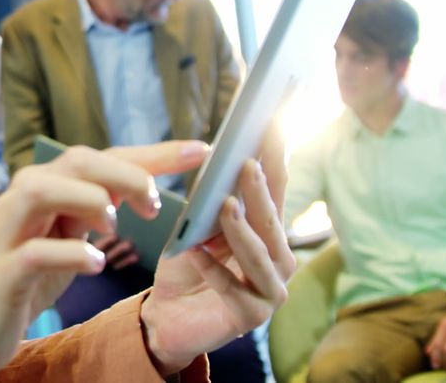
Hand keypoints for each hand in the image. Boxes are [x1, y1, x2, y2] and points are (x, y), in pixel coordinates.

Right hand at [0, 141, 208, 382]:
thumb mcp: (69, 235)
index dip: (153, 153)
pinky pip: (34, 252)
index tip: (200, 151)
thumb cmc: (27, 276)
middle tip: (155, 201)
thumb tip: (146, 182)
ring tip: (116, 225)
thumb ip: (98, 206)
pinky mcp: (1, 272)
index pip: (103, 157)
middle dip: (125, 172)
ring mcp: (7, 232)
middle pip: (75, 161)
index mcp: (47, 186)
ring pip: (42, 190)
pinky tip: (94, 264)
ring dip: (89, 200)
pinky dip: (69, 253)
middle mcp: (23, 198)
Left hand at [141, 159, 295, 375]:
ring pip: (260, 257)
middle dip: (260, 193)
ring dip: (242, 230)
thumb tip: (219, 161)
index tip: (271, 128)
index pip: (275, 193)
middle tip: (247, 163)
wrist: (167, 316)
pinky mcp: (250, 317)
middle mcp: (278, 262)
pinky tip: (195, 253)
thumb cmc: (189, 268)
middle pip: (272, 224)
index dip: (275, 161)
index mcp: (269, 236)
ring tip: (225, 205)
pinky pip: (233, 290)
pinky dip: (213, 270)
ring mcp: (269, 291)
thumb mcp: (199, 228)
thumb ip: (215, 203)